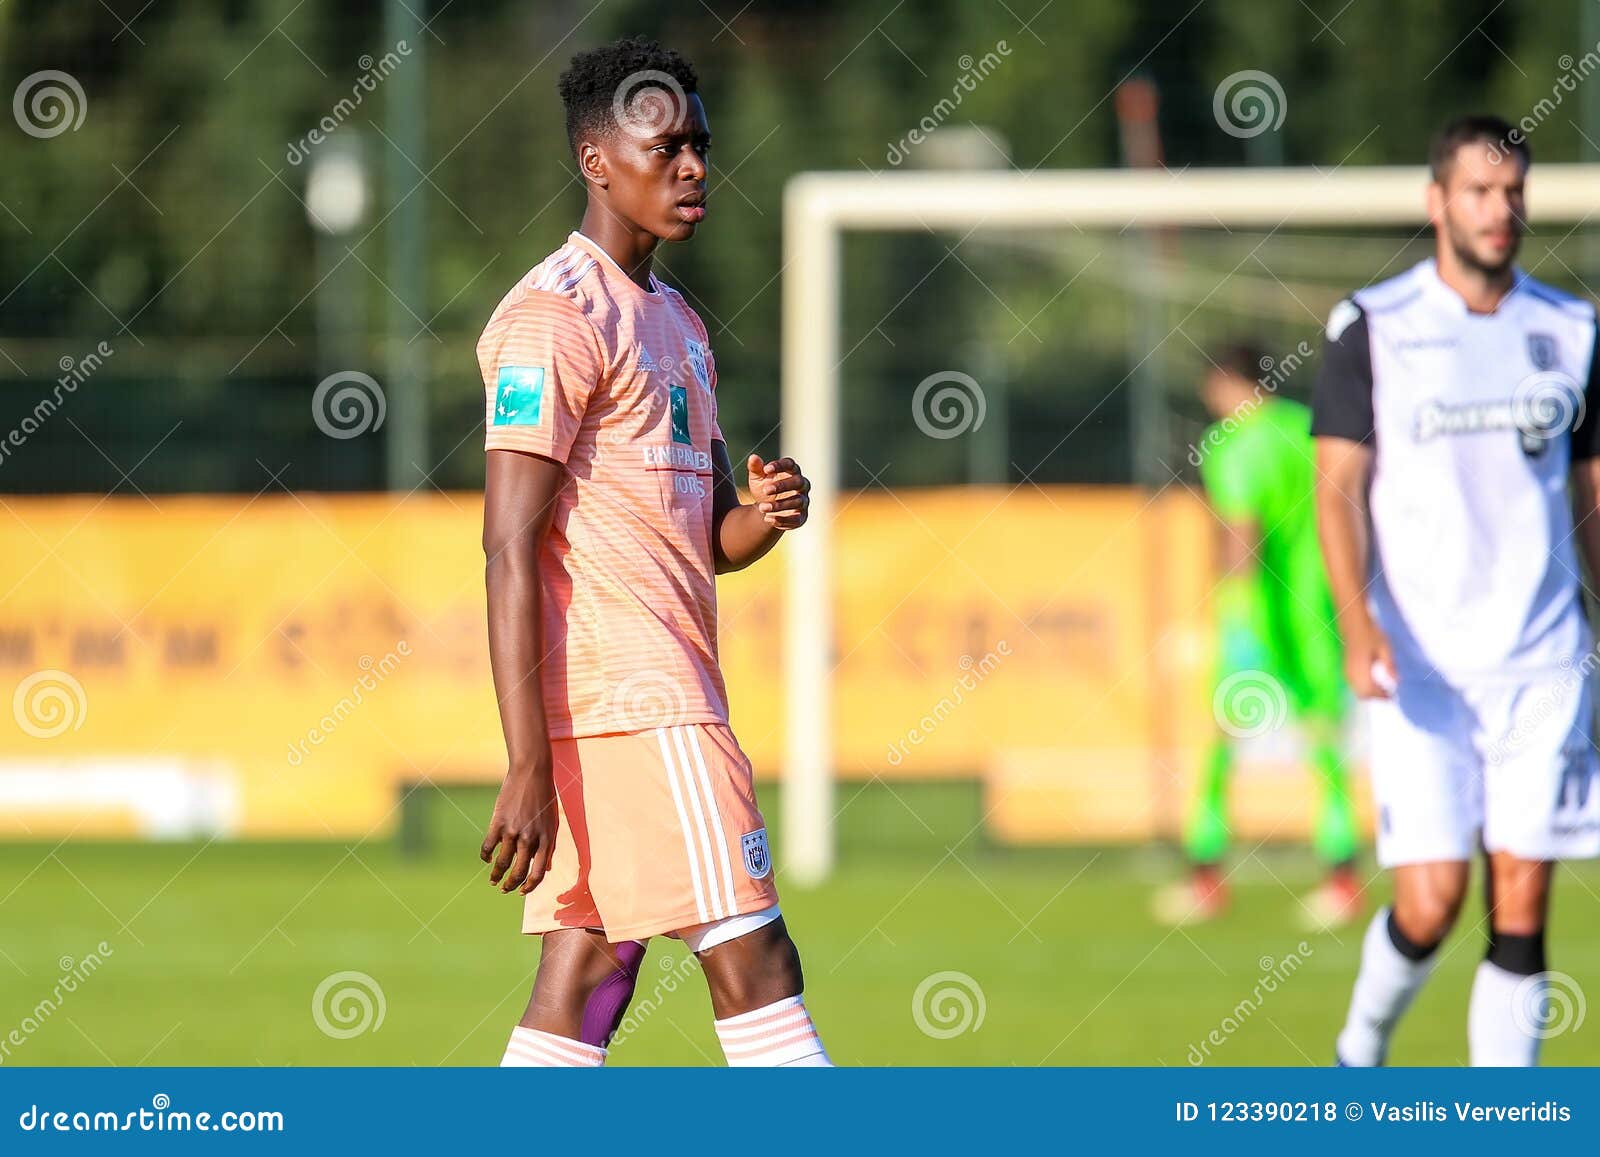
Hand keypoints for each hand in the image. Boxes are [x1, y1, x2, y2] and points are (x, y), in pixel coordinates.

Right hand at [479, 766, 557, 894]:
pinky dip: (486, 856)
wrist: (532, 773)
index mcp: (546, 840)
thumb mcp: (553, 822)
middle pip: (519, 872)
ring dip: (496, 875)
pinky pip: (488, 846)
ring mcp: (513, 831)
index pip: (538, 873)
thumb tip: (545, 868)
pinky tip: (487, 858)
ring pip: (502, 863)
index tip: (522, 891)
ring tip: (493, 880)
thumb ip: (549, 846)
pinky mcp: (498, 822)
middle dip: (511, 885)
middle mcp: (530, 839)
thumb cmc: (545, 798)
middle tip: (504, 889)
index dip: (529, 887)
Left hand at [747, 454, 809, 529]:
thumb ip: (755, 468)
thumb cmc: (764, 488)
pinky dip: (783, 519)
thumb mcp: (757, 478)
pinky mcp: (801, 516)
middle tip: (765, 490)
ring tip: (761, 507)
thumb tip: (753, 457)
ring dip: (779, 505)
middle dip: (783, 486)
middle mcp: (801, 484)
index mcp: (791, 471)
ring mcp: (803, 501)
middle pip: (798, 482)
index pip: (790, 464)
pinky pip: (796, 519)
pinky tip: (768, 518)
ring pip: (797, 501)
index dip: (780, 465)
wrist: (766, 509)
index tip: (766, 469)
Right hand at [1343, 618, 1396, 699]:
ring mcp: (1346, 671)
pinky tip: (1372, 682)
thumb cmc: (1370, 634)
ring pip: (1357, 691)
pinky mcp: (1345, 668)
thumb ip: (1390, 665)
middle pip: (1362, 694)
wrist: (1353, 624)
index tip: (1393, 696)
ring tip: (1383, 689)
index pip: (1370, 691)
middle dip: (1375, 697)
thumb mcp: (1385, 648)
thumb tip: (1397, 681)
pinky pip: (1353, 685)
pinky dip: (1363, 687)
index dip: (1381, 696)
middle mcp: (1352, 673)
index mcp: (1361, 668)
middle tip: (1389, 694)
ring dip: (1369, 693)